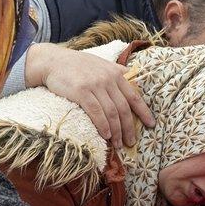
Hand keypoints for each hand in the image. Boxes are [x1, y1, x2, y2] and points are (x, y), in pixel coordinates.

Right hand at [24, 43, 154, 147]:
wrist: (53, 61)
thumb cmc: (77, 65)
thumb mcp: (101, 64)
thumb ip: (116, 71)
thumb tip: (132, 77)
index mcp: (116, 73)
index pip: (134, 96)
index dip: (144, 112)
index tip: (151, 124)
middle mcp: (108, 79)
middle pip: (124, 108)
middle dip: (129, 128)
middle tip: (131, 142)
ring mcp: (95, 85)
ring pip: (112, 113)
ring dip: (116, 131)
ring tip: (118, 144)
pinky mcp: (81, 92)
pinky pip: (96, 112)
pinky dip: (103, 125)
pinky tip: (106, 135)